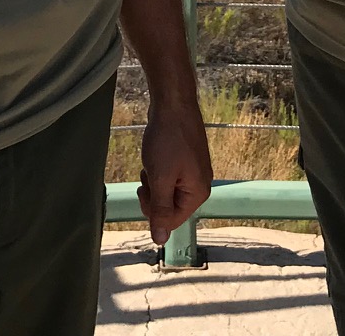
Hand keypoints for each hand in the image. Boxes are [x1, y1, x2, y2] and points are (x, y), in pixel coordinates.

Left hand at [137, 95, 212, 243]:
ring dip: (154, 180)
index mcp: (198, 193)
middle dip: (153, 194)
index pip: (172, 221)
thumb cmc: (167, 140)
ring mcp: (194, 171)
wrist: (173, 103)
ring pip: (166, 191)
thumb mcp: (161, 178)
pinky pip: (168, 176)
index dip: (153, 211)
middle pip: (170, 207)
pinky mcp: (186, 160)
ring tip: (153, 160)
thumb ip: (161, 211)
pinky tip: (156, 154)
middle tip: (149, 173)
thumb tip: (160, 240)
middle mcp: (200, 185)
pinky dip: (158, 169)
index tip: (144, 189)